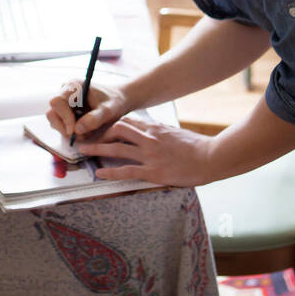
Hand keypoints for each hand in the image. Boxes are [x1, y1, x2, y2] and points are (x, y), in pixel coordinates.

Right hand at [45, 79, 131, 140]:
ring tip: (86, 133)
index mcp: (73, 86)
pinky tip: (84, 131)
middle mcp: (65, 93)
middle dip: (64, 128)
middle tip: (80, 137)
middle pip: (52, 113)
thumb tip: (77, 129)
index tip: (74, 131)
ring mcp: (63, 103)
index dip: (63, 118)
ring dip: (68, 132)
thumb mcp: (108, 111)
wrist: (117, 101)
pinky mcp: (64, 112)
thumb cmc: (114, 102)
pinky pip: (60, 125)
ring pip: (55, 121)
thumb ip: (94, 119)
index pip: (57, 102)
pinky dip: (71, 132)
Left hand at [77, 117, 218, 186]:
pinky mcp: (154, 171)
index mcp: (155, 127)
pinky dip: (110, 172)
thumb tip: (149, 132)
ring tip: (83, 152)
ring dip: (97, 149)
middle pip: (117, 129)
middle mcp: (149, 138)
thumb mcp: (175, 133)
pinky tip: (99, 174)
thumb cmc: (197, 146)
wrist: (211, 157)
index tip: (99, 130)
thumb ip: (160, 132)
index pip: (127, 121)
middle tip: (87, 138)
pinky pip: (127, 171)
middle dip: (99, 133)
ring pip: (117, 148)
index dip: (110, 125)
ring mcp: (150, 154)